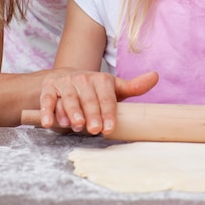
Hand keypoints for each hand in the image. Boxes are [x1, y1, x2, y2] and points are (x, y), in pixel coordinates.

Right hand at [40, 69, 158, 135]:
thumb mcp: (113, 88)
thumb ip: (133, 86)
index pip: (107, 97)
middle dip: (92, 114)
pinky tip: (50, 122)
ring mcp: (65, 84)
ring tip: (76, 125)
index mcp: (101, 80)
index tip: (109, 128)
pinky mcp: (49, 89)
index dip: (108, 112)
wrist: (61, 80)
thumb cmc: (92, 90)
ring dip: (72, 112)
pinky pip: (48, 100)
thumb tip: (156, 76)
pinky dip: (48, 111)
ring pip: (69, 98)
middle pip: (88, 99)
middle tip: (94, 129)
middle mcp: (83, 79)